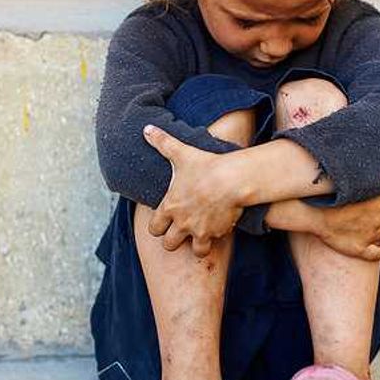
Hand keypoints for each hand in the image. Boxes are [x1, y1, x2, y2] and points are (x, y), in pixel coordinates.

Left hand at [143, 124, 242, 256]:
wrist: (232, 180)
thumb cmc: (206, 166)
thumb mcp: (181, 153)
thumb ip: (163, 143)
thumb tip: (147, 129)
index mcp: (169, 207)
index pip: (154, 229)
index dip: (159, 226)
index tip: (167, 220)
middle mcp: (182, 223)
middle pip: (169, 244)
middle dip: (175, 239)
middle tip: (183, 229)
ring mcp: (200, 230)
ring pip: (194, 250)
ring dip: (198, 244)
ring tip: (203, 233)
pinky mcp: (218, 233)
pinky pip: (215, 242)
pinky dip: (218, 236)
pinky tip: (222, 225)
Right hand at [316, 188, 379, 260]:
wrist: (313, 215)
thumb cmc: (329, 197)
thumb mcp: (351, 185)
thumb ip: (366, 185)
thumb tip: (374, 181)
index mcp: (377, 202)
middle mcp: (377, 218)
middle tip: (369, 210)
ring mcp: (370, 235)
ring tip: (371, 225)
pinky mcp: (361, 249)